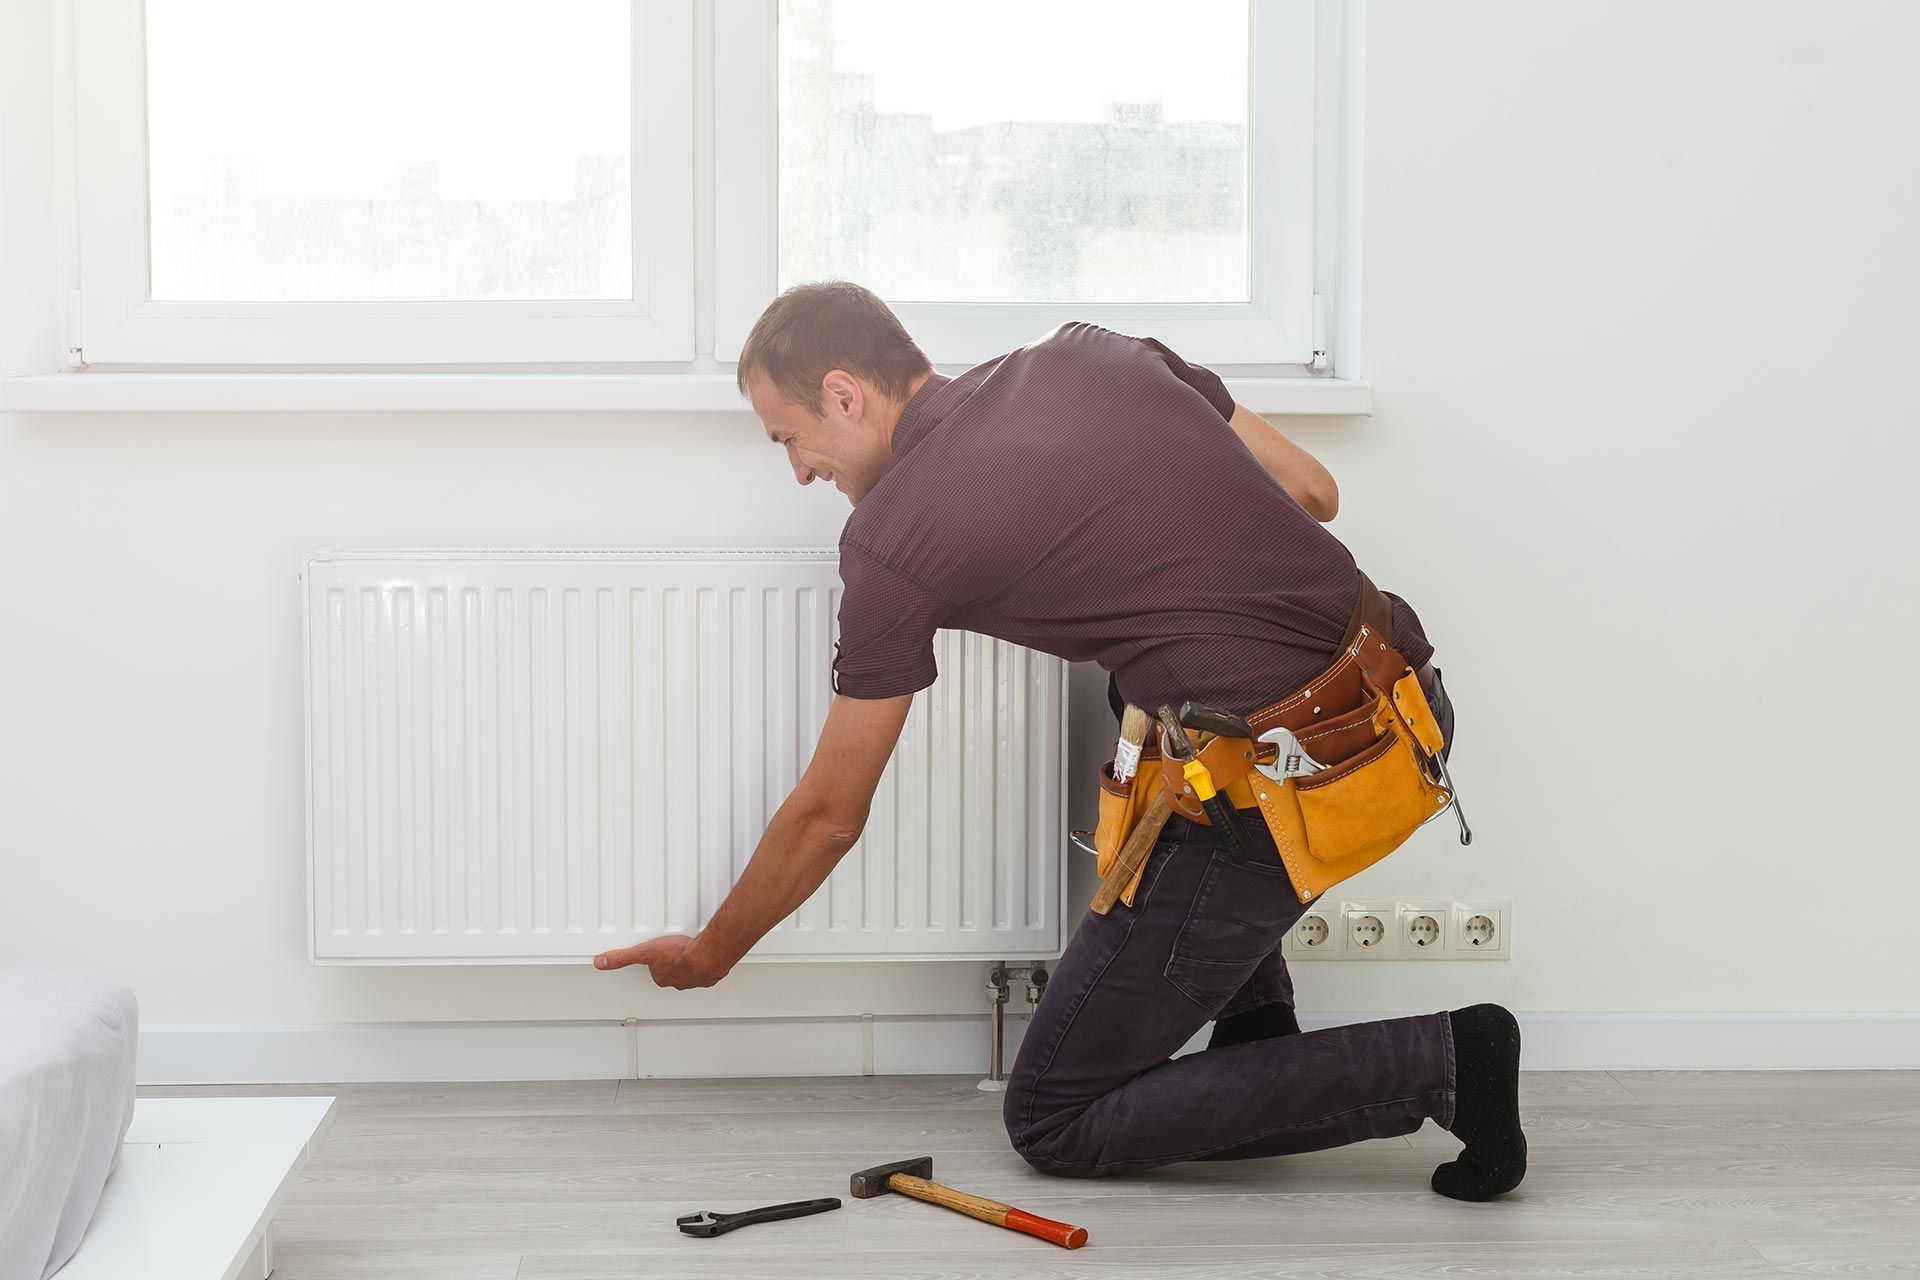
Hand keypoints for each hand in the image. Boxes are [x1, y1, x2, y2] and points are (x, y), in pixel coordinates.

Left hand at [592, 934, 728, 988]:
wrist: (706, 955)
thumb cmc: (679, 954)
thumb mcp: (643, 951)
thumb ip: (621, 957)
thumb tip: (602, 962)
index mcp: (662, 977)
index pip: (655, 970)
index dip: (655, 960)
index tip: (657, 953)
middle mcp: (677, 980)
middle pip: (670, 971)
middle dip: (671, 961)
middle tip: (672, 949)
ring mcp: (693, 978)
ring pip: (687, 971)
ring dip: (687, 963)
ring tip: (687, 950)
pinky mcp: (707, 973)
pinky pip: (704, 970)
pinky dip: (703, 964)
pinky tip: (702, 953)